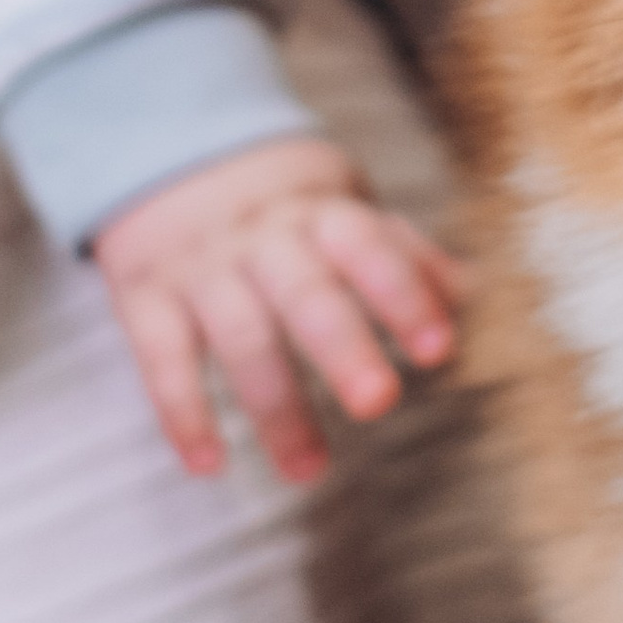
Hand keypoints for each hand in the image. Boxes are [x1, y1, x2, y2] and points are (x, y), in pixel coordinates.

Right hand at [93, 135, 467, 484]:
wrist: (170, 151)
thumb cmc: (287, 208)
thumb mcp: (345, 213)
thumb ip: (404, 256)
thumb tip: (478, 296)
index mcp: (322, 215)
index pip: (368, 247)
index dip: (403, 294)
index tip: (439, 348)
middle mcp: (263, 239)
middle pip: (305, 292)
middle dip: (342, 347)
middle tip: (380, 402)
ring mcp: (201, 267)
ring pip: (238, 335)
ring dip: (274, 406)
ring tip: (309, 471)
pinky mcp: (144, 296)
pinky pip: (159, 355)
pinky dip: (181, 411)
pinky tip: (207, 463)